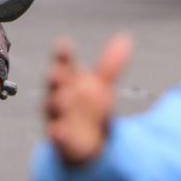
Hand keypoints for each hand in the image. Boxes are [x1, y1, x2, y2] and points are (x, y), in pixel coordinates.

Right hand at [43, 33, 132, 165]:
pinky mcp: (61, 140)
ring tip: (62, 99)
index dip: (63, 55)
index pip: (64, 64)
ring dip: (56, 104)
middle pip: (55, 85)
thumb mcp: (100, 86)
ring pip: (54, 109)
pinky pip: (58, 137)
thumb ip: (110, 65)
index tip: (63, 43)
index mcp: (67, 81)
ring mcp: (57, 118)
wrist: (82, 142)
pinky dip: (58, 135)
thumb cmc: (86, 108)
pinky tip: (59, 132)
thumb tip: (126, 38)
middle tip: (57, 71)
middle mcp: (57, 96)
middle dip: (56, 78)